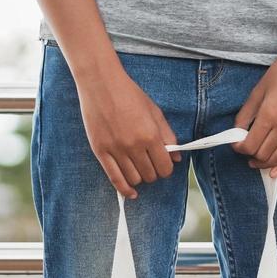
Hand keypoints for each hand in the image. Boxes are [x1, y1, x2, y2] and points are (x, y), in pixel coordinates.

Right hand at [74, 66, 180, 199]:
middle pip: (150, 176)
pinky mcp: (100, 152)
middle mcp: (134, 145)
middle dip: (153, 173)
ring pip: (134, 179)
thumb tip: (176, 158)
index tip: (163, 165)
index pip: (165, 167)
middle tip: (150, 164)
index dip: (166, 169)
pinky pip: (114, 179)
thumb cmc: (129, 94)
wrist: (101, 84)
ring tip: (138, 168)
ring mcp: (116, 150)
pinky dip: (125, 190)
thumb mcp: (154, 112)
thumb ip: (168, 136)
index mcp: (150, 135)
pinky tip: (131, 193)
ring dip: (139, 178)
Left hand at [233, 45, 276, 175]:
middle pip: (264, 153)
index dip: (240, 148)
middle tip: (245, 154)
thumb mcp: (258, 90)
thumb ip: (246, 114)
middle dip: (251, 156)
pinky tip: (274, 172)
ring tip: (256, 162)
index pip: (251, 143)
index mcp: (270, 113)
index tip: (236, 145)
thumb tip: (238, 133)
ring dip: (265, 164)